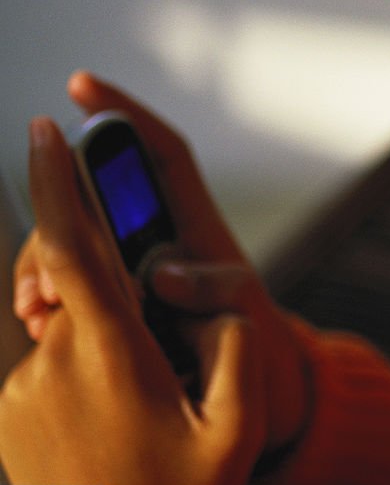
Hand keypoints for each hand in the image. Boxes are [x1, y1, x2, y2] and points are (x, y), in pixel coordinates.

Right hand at [11, 71, 308, 452]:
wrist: (258, 399)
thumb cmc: (257, 350)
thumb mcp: (239, 313)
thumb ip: (209, 290)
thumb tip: (161, 273)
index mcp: (197, 226)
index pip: (162, 152)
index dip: (126, 113)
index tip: (81, 85)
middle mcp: (162, 239)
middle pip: (99, 199)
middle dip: (59, 214)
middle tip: (40, 267)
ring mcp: (138, 270)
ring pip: (78, 241)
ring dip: (48, 261)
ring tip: (36, 304)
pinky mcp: (122, 303)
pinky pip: (77, 282)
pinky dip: (52, 294)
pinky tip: (39, 322)